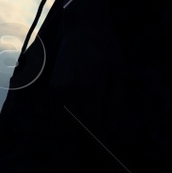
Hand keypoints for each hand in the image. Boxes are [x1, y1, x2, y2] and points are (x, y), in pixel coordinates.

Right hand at [48, 1, 129, 136]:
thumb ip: (116, 104)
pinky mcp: (51, 87)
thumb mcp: (120, 75)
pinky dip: (66, 120)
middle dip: (88, 135)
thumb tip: (113, 130)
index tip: (108, 144)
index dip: (99, 138)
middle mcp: (69, 93)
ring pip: (62, 124)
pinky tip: (81, 114)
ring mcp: (57, 90)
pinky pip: (55, 114)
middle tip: (102, 132)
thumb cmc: (107, 50)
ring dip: (76, 129)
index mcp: (88, 90)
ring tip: (92, 123)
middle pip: (75, 129)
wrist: (84, 29)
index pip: (91, 126)